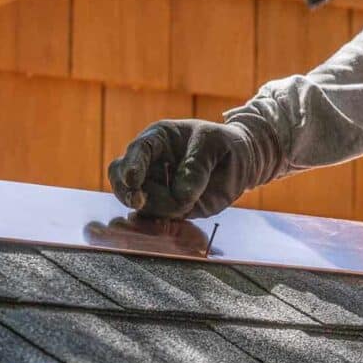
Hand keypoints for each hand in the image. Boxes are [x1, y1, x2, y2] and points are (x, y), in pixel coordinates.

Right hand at [108, 119, 277, 218]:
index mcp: (159, 139)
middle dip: (126, 191)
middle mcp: (150, 163)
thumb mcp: (215, 145)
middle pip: (122, 177)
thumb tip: (180, 195)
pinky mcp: (166, 208)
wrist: (240, 163)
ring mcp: (156, 187)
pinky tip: (174, 220)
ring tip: (187, 204)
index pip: (138, 150)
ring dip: (157, 209)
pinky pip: (153, 219)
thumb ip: (197, 166)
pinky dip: (158, 224)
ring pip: (139, 203)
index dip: (132, 165)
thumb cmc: (225, 145)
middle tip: (139, 201)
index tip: (133, 180)